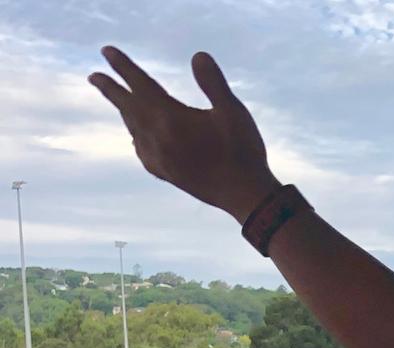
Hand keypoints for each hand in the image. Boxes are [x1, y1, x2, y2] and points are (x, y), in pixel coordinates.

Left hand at [88, 47, 281, 221]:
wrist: (244, 194)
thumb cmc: (242, 150)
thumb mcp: (233, 111)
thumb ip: (213, 82)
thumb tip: (198, 55)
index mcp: (170, 118)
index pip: (140, 84)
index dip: (123, 66)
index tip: (106, 51)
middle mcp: (156, 137)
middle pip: (127, 107)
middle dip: (110, 89)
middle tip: (93, 76)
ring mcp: (158, 157)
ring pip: (132, 127)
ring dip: (124, 111)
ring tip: (119, 101)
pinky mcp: (164, 173)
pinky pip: (141, 149)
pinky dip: (135, 135)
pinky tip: (138, 137)